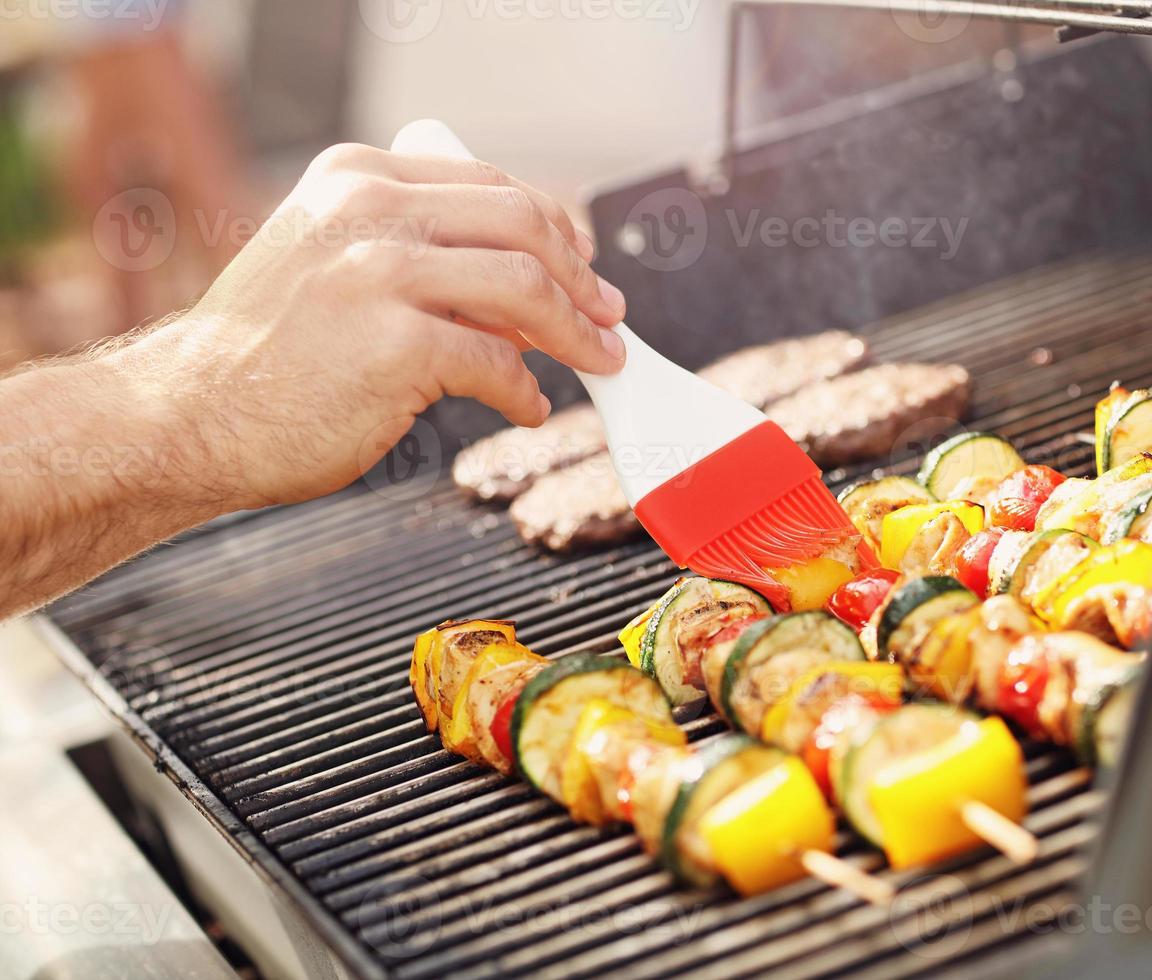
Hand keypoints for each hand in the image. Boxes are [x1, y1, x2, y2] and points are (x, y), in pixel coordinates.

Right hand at [122, 141, 627, 509]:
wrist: (185, 417)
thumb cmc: (261, 355)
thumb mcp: (328, 266)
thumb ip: (416, 258)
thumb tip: (520, 292)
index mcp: (356, 178)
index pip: (489, 184)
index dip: (554, 225)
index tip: (583, 260)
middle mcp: (368, 211)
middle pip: (522, 224)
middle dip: (582, 275)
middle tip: (609, 315)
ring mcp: (381, 274)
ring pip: (526, 287)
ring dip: (577, 331)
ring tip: (598, 360)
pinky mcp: (397, 346)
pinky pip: (498, 365)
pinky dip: (526, 391)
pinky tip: (527, 407)